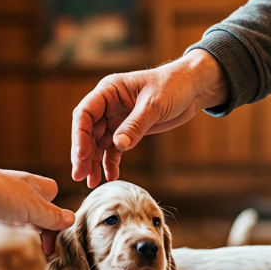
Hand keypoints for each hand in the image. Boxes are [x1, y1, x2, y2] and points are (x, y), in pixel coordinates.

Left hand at [0, 163, 74, 255]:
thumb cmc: (1, 194)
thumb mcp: (33, 207)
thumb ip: (53, 217)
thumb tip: (72, 220)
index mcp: (35, 185)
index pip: (54, 196)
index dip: (57, 213)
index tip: (57, 233)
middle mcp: (23, 194)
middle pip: (41, 213)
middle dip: (46, 231)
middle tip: (48, 250)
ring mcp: (8, 207)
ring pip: (27, 224)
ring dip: (32, 237)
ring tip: (36, 252)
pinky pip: (12, 230)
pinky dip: (17, 238)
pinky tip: (18, 246)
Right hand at [71, 49, 229, 187]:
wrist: (191, 88)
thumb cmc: (173, 86)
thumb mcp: (154, 104)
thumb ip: (136, 125)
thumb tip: (118, 145)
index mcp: (109, 90)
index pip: (85, 113)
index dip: (80, 135)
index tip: (82, 156)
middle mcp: (108, 105)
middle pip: (88, 131)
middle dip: (83, 154)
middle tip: (79, 175)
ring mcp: (116, 119)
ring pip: (98, 143)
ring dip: (94, 162)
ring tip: (91, 183)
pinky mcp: (128, 131)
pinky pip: (114, 149)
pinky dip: (110, 163)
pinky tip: (110, 176)